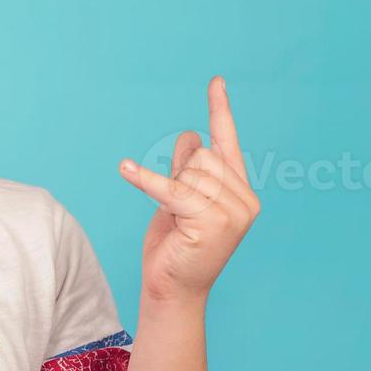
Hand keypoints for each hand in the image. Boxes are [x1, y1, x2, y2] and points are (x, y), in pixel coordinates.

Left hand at [118, 76, 259, 303]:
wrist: (171, 288)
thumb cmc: (176, 245)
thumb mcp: (179, 198)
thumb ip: (187, 168)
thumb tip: (190, 135)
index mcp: (240, 191)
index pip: (227, 142)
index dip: (219, 110)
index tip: (216, 82)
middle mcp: (245, 200)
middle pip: (201, 157)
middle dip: (179, 176)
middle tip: (178, 212)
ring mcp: (233, 212)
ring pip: (189, 172)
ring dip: (170, 192)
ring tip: (177, 222)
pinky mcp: (212, 222)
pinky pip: (171, 189)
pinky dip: (146, 179)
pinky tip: (125, 168)